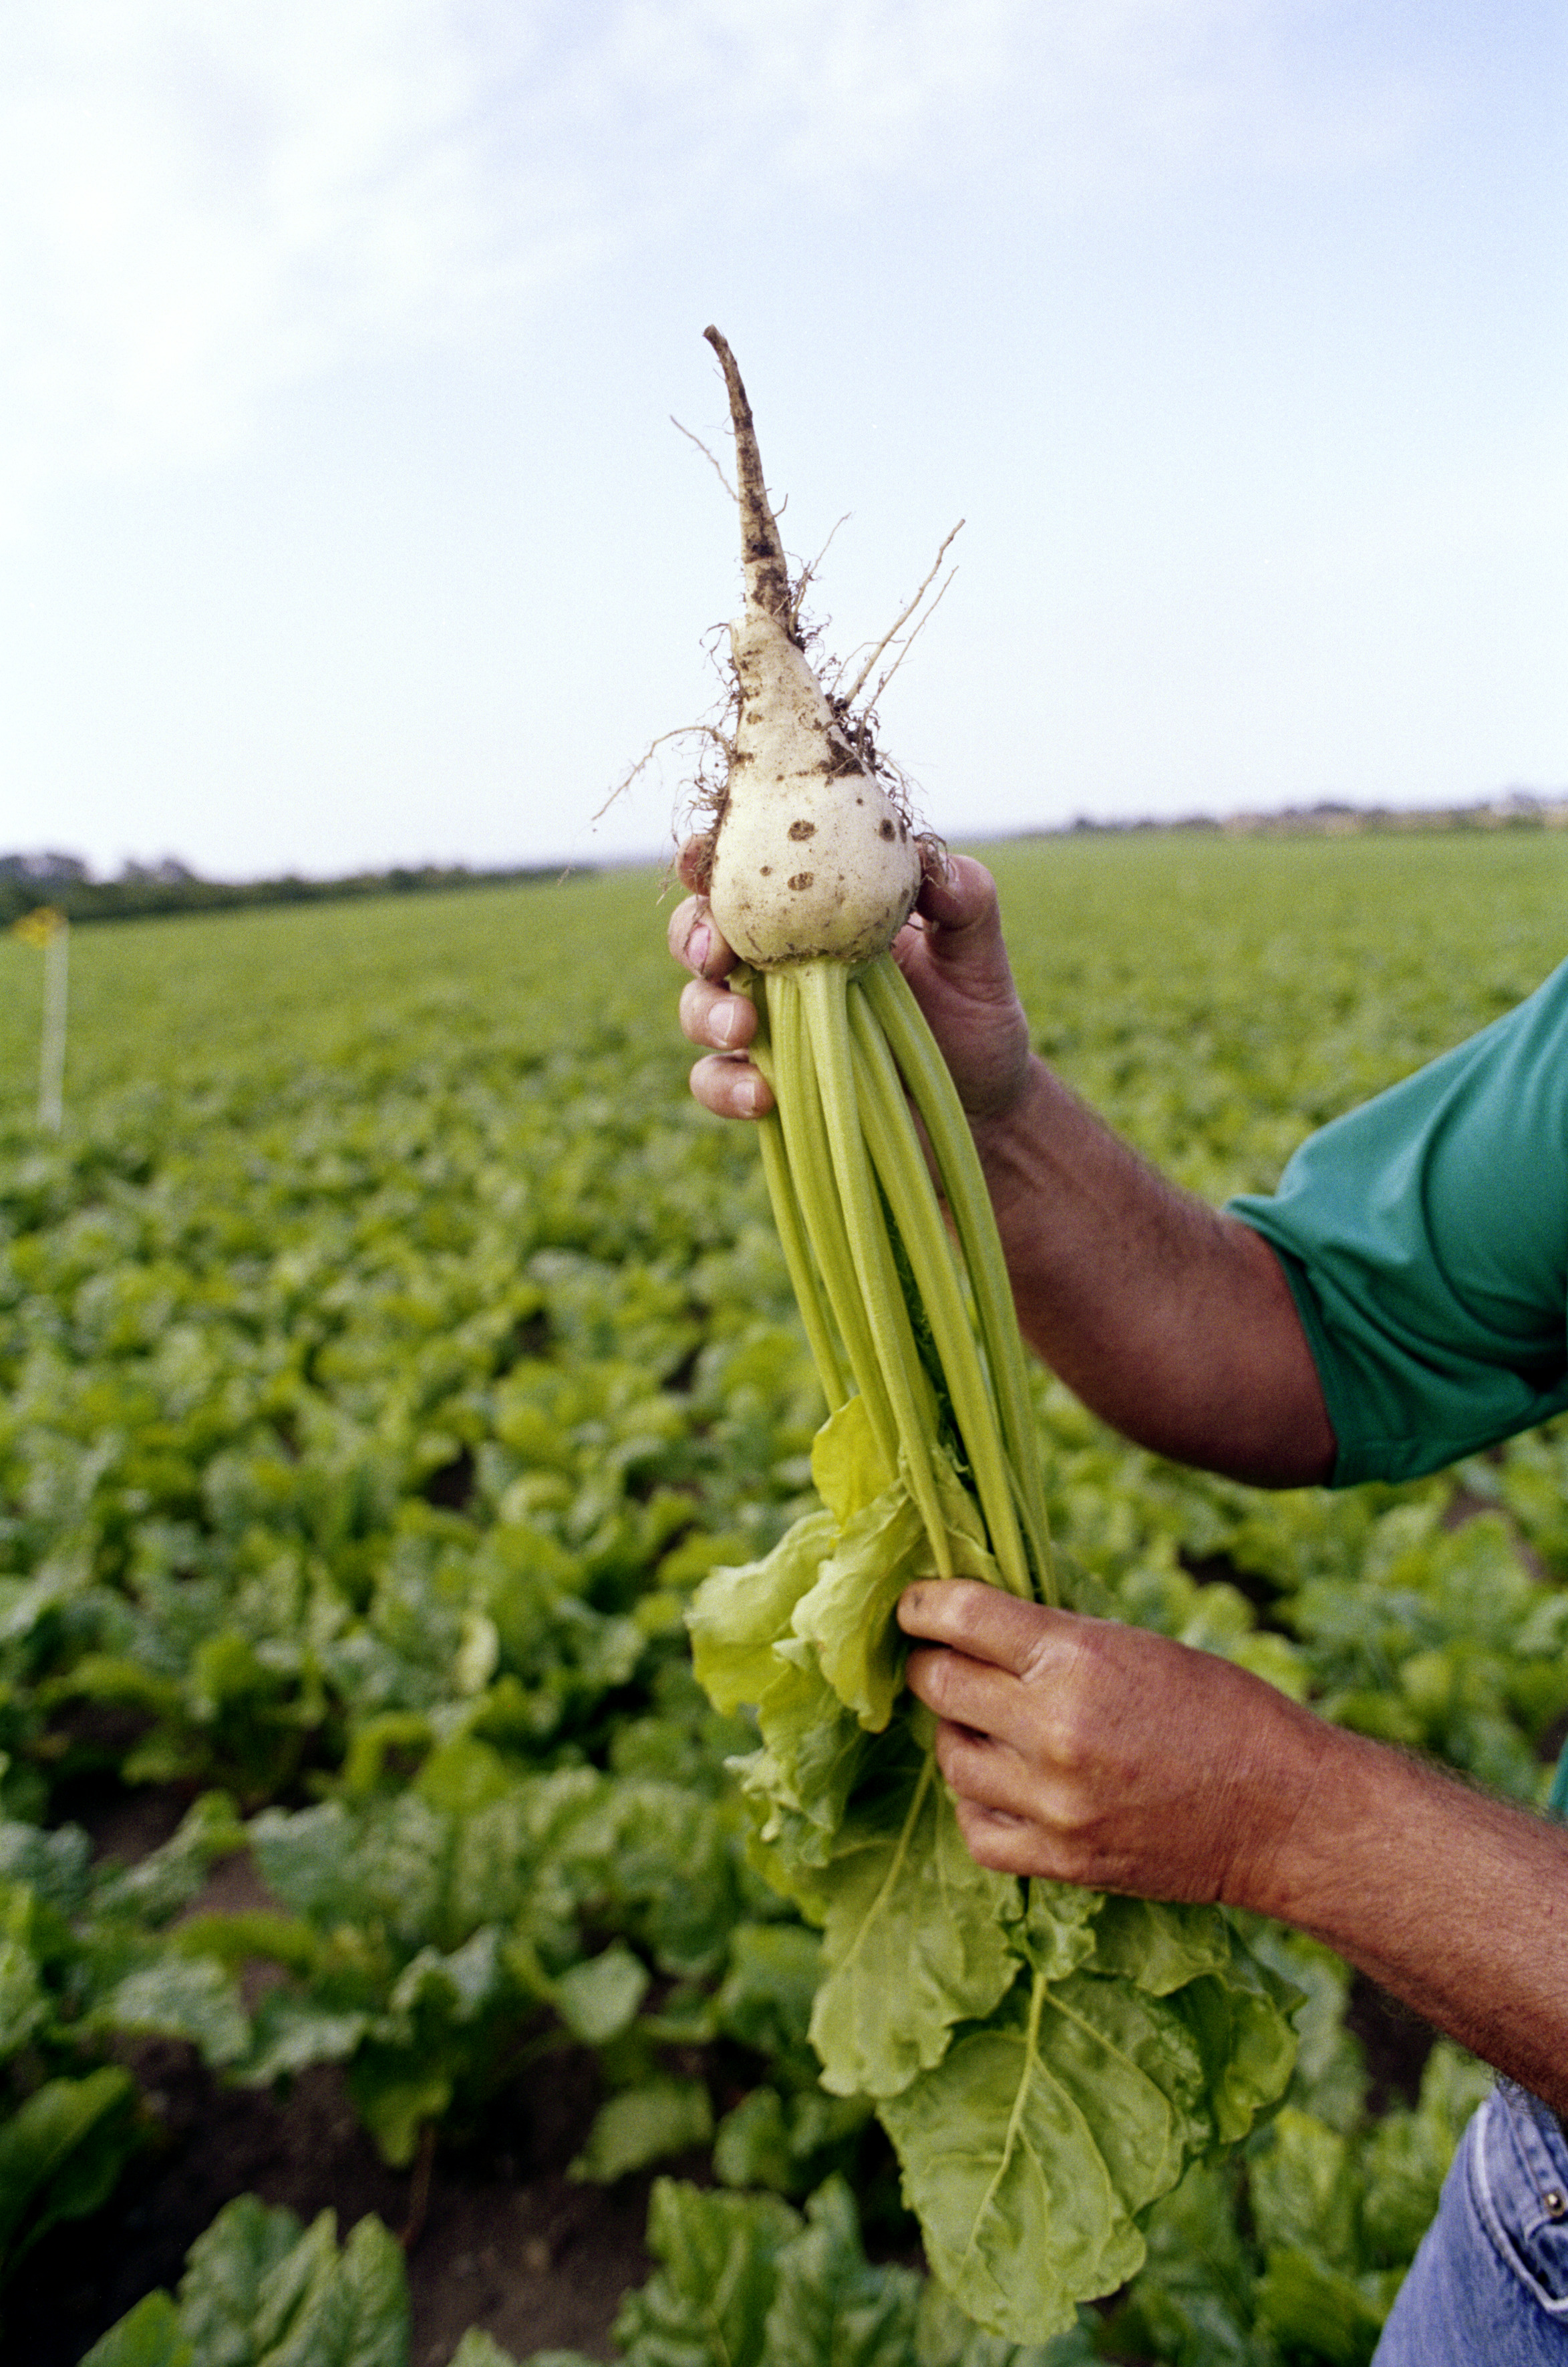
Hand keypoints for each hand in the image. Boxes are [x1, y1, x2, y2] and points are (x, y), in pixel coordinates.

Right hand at [668, 847, 1033, 1125]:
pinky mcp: (766, 1085)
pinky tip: (763, 1095)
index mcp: (814, 912)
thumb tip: (935, 874)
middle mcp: (777, 963)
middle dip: (692, 935)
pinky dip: (727, 1086)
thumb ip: (966, 903)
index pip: (747, 871)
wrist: (983, 1107)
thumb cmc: (974, 1017)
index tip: (704, 860)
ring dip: (705, 1011)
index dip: (711, 858)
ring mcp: (766, 1025)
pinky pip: (717, 1082)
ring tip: (740, 1027)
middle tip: (714, 953)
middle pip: (699, 933)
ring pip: (696, 1005)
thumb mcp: (978, 955)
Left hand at [897, 1579, 1328, 1905]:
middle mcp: (1054, 1728)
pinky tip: (1002, 1786)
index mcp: (1077, 1657)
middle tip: (942, 1663)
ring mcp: (1053, 1802)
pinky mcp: (1062, 1860)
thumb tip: (970, 1625)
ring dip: (958, 1736)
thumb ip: (1052, 1639)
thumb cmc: (1223, 1713)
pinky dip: (978, 1804)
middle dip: (931, 1667)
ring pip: (950, 1758)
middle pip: (937, 1685)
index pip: (958, 1615)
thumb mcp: (1137, 1646)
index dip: (920, 1605)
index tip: (913, 1607)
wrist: (1287, 1814)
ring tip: (987, 1727)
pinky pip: (976, 1830)